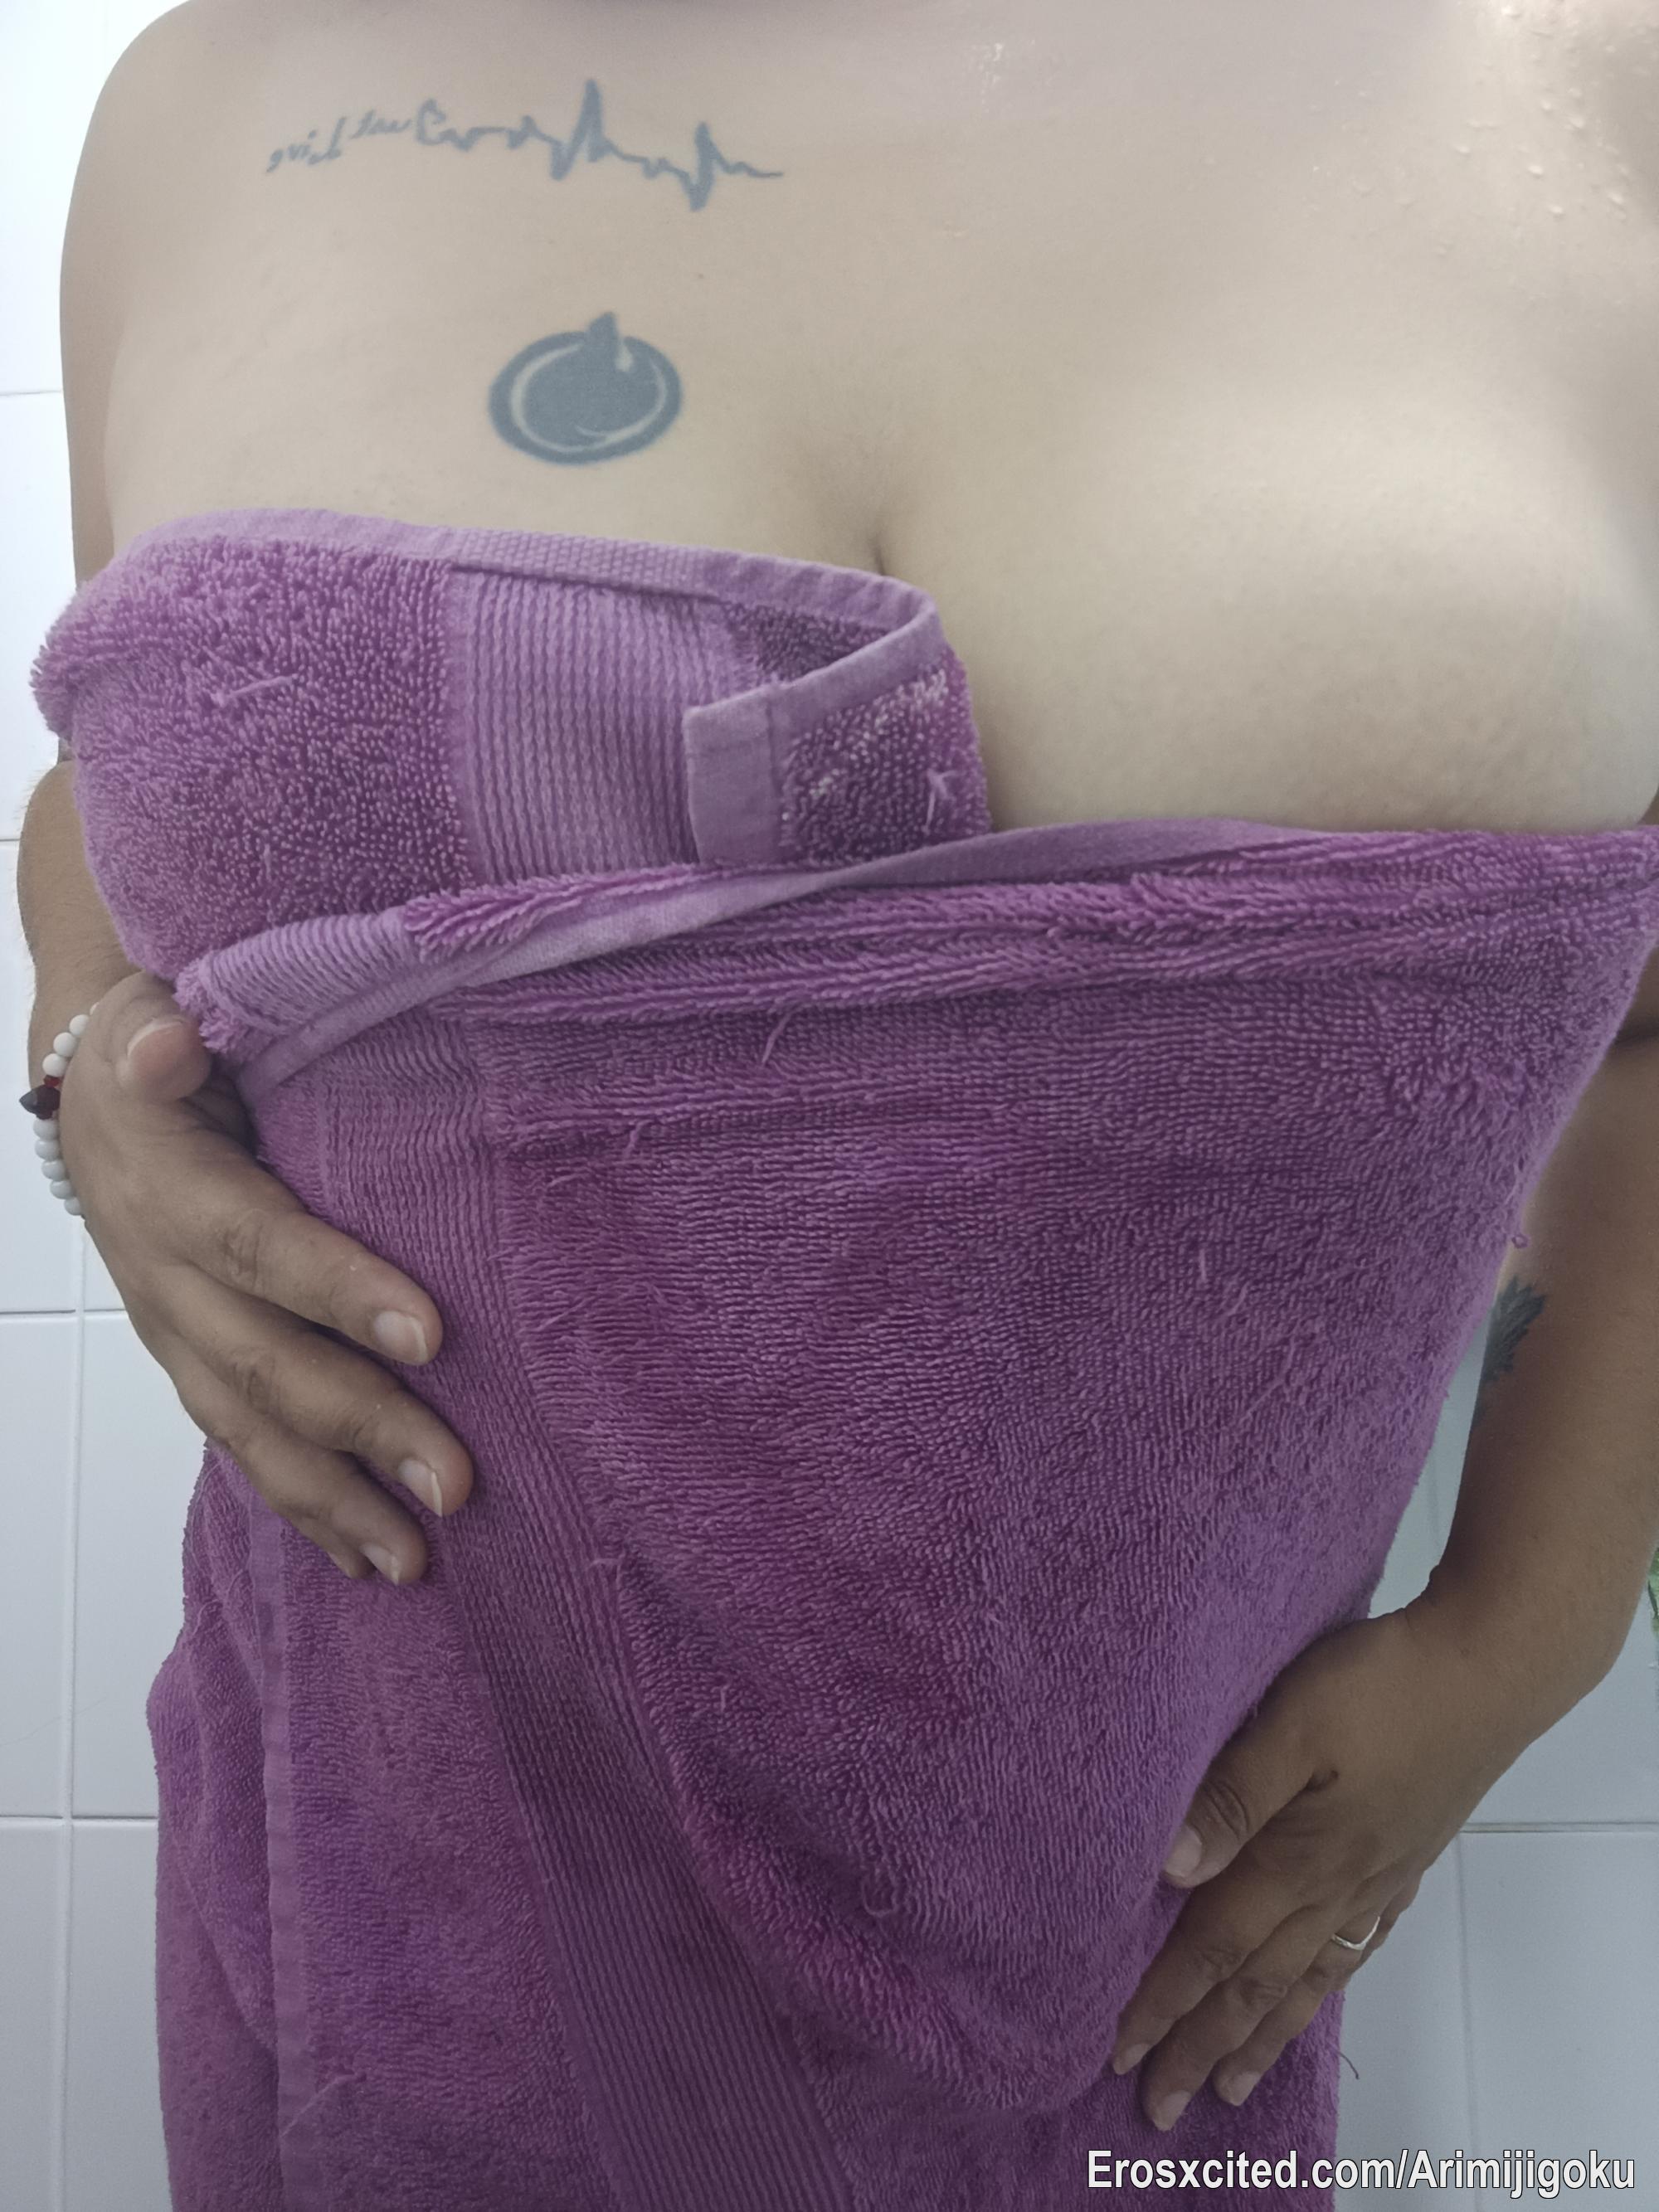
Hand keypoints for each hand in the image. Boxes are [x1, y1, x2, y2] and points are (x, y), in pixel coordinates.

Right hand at [49, 970, 473, 1582]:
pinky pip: (245, 1447)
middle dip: (365, 1428)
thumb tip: (165, 1041)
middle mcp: (169, 1279)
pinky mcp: (196, 1368)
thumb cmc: (155, 1052)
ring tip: (417, 1558)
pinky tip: (366, 1558)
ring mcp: (178, 1337)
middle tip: (457, 1482)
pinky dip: (304, 1508)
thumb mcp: (150, 1015)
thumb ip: (165, 1034)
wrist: (91, 1103)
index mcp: (172, 1189)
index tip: (431, 1331)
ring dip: (336, 1499)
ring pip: (253, 1431)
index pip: (262, 1245)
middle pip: (269, 1364)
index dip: (339, 1289)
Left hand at [1106, 1592, 1562, 2130]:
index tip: (1118, 2053)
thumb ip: (1231, 1795)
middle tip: (1159, 2105)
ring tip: (1229, 2083)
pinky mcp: (1404, 1858)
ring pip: (1305, 1977)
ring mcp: (1377, 1877)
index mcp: (1300, 1857)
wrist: (1489, 1669)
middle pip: (1255, 1981)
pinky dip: (1322, 1988)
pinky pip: (1353, 1948)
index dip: (1164, 2000)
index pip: (1213, 1944)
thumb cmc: (1382, 1684)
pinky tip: (1311, 1996)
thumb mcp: (1293, 1722)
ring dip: (1259, 2033)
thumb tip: (1169, 1870)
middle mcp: (1337, 1885)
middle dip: (1201, 2044)